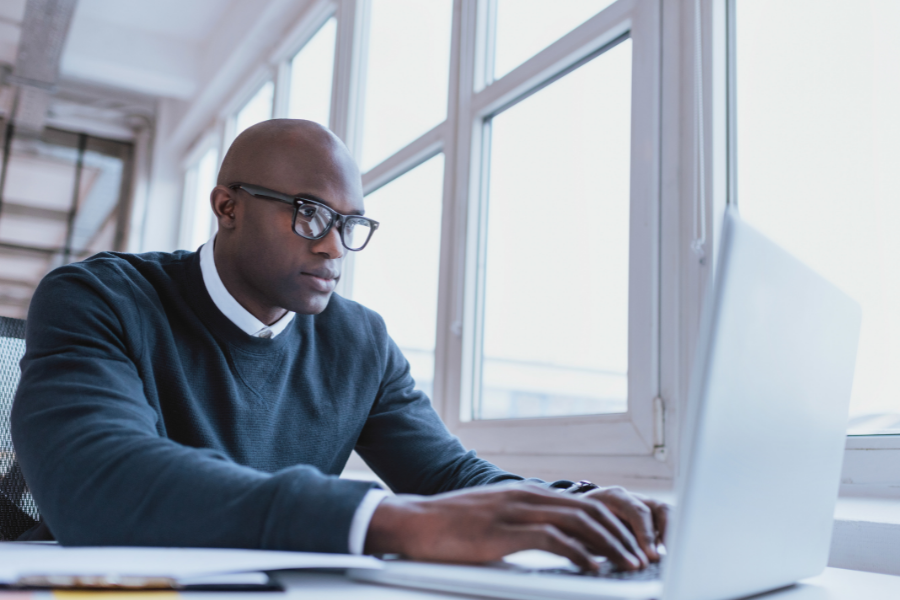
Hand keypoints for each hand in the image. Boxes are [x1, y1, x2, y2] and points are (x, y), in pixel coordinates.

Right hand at [364, 484, 650, 571]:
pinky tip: (593, 569)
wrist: (415, 522)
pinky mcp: (505, 531)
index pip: (584, 504)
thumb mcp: (495, 519)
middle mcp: (527, 497)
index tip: (632, 545)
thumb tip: (554, 544)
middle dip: (622, 536)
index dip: (614, 525)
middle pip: (590, 511)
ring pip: (579, 524)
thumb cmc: (451, 526)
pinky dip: (579, 555)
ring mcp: (517, 511)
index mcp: (528, 494)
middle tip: (641, 558)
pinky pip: (552, 540)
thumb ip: (524, 525)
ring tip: (628, 565)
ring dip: (610, 546)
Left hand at [582, 486, 670, 562]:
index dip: (646, 534)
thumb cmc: (580, 520)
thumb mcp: (582, 527)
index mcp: (613, 496)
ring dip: (672, 534)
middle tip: (662, 557)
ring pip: (666, 514)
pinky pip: (667, 523)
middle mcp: (632, 498)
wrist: (577, 511)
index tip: (650, 556)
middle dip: (665, 534)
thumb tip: (606, 555)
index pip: (637, 511)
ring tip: (673, 555)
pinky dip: (671, 537)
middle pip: (658, 509)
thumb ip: (594, 539)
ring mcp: (643, 505)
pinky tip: (669, 553)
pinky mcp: (650, 517)